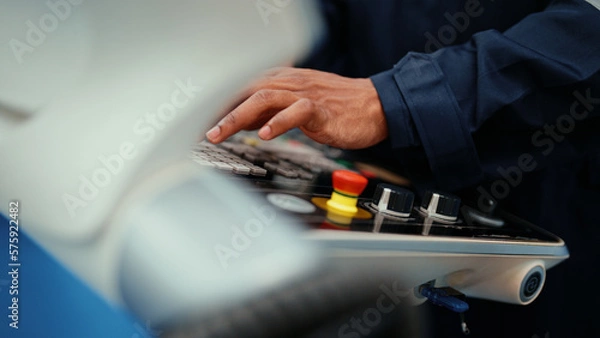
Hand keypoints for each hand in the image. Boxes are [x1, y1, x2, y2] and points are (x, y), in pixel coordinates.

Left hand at [205, 67, 387, 148]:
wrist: (373, 107)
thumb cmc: (336, 108)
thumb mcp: (294, 106)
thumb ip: (268, 112)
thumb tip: (239, 123)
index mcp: (280, 82)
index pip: (240, 89)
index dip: (215, 105)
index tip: (194, 123)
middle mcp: (288, 84)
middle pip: (244, 90)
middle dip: (216, 110)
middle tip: (195, 131)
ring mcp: (304, 95)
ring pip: (263, 98)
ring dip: (237, 116)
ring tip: (218, 134)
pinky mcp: (320, 109)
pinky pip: (297, 112)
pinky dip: (279, 122)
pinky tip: (265, 134)